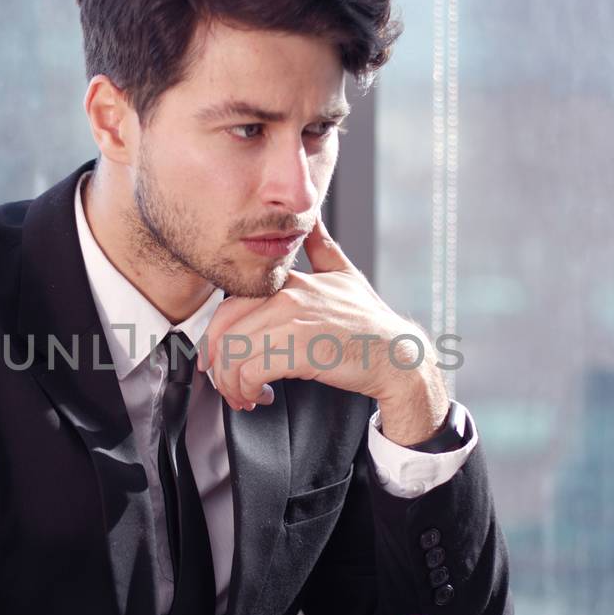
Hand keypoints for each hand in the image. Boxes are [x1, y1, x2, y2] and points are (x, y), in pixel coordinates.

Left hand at [198, 218, 446, 440]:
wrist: (397, 355)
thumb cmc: (370, 323)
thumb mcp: (344, 274)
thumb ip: (321, 247)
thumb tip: (310, 219)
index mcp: (290, 282)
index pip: (230, 306)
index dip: (216, 336)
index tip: (217, 358)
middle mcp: (287, 297)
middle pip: (225, 330)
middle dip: (217, 364)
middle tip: (226, 384)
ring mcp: (293, 321)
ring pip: (234, 354)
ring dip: (231, 383)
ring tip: (243, 396)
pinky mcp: (299, 349)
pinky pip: (251, 371)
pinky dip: (247, 389)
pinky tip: (260, 396)